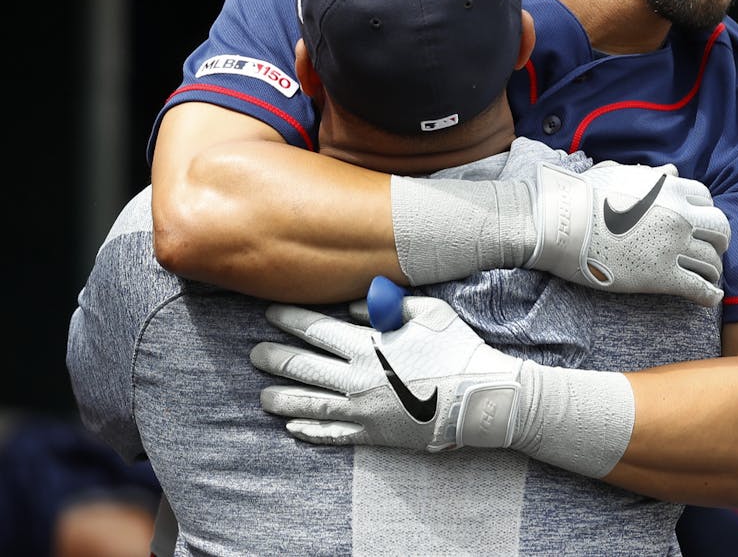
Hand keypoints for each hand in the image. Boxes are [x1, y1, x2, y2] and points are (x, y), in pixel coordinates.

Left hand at [251, 297, 523, 451]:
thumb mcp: (429, 313)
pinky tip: (293, 429)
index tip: (271, 314)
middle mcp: (357, 379)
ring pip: (309, 404)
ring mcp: (362, 410)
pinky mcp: (373, 434)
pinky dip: (309, 432)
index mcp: (369, 346)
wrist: (478, 398)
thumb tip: (356, 309)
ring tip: (263, 397)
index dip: (290, 320)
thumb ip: (390, 306)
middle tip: (255, 354)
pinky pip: (332, 434)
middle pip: (304, 367)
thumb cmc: (458, 349)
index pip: (317, 330)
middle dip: (274, 359)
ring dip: (282, 399)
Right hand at [528, 162, 727, 305]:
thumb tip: (669, 171)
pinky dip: (710, 295)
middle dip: (718, 240)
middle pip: (719, 228)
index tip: (698, 223)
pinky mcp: (661, 276)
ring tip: (709, 277)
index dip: (704, 212)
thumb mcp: (619, 174)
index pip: (705, 199)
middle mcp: (679, 215)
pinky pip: (698, 288)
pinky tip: (711, 298)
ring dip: (713, 269)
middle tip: (712, 250)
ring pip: (711, 260)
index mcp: (669, 189)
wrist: (561, 222)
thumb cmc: (582, 196)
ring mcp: (672, 246)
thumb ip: (649, 175)